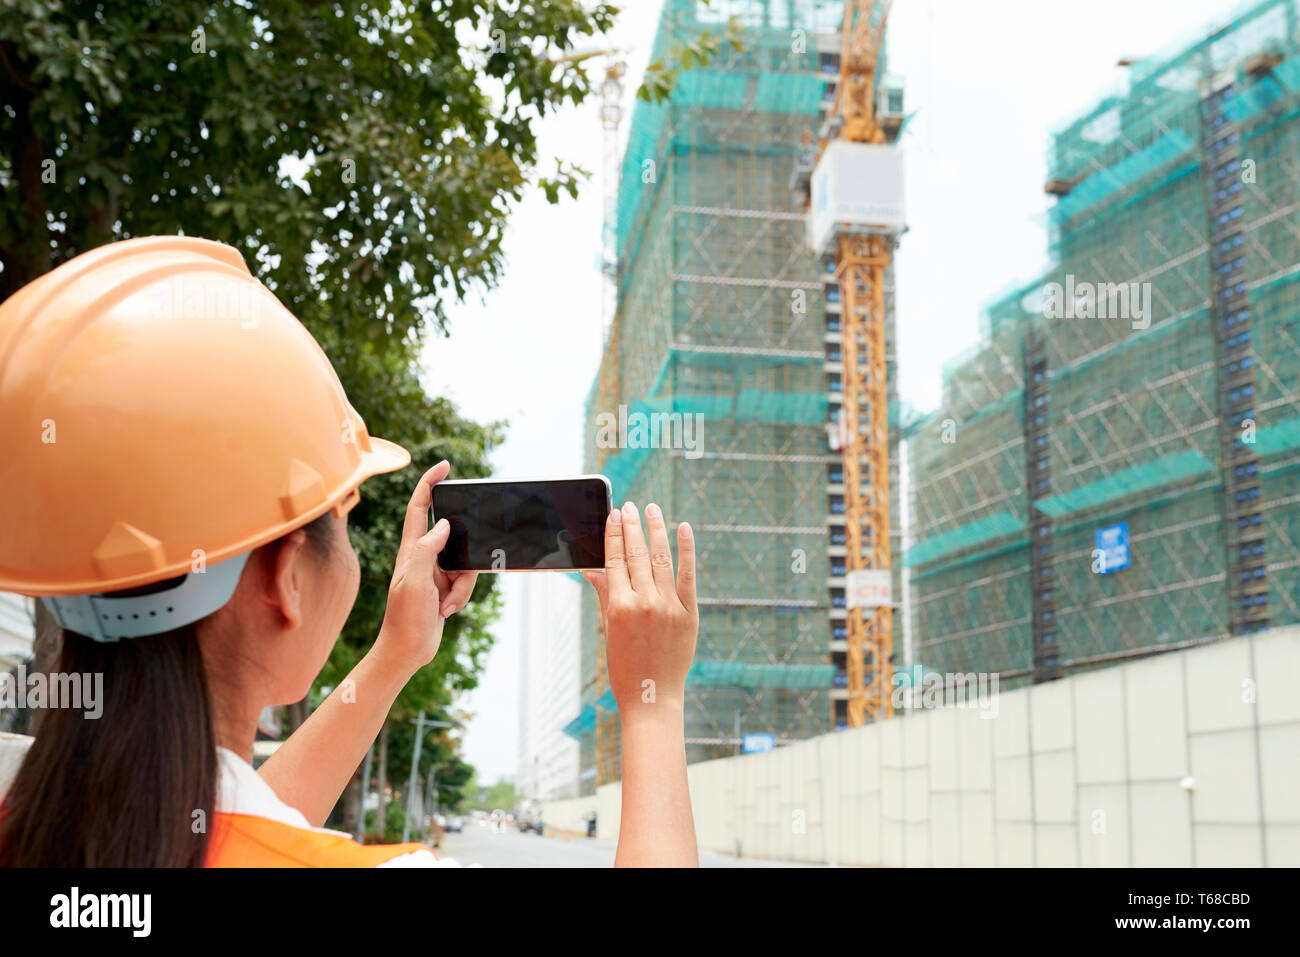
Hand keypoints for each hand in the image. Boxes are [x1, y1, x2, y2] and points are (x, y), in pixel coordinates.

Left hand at [375, 461, 478, 673]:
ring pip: (465, 561)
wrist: (407, 651)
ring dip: (462, 584)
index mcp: (411, 548)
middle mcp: (423, 556)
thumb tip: (443, 524)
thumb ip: (427, 549)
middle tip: (462, 560)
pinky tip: (446, 611)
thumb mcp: (415, 581)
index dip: (430, 483)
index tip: (445, 466)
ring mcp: (436, 572)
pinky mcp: (445, 587)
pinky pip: (466, 582)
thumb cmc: (404, 617)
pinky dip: (461, 597)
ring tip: (445, 603)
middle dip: (463, 546)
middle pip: (452, 534)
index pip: (419, 506)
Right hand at [582, 502, 697, 716]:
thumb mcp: (608, 629)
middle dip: (633, 526)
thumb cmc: (625, 666)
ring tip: (653, 509)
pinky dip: (687, 550)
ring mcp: (669, 607)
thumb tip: (593, 568)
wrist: (652, 696)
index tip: (615, 515)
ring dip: (657, 530)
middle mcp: (644, 602)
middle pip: (636, 554)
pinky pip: (688, 575)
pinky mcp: (689, 614)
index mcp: (619, 606)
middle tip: (631, 506)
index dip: (614, 534)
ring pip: (661, 559)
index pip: (615, 559)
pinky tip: (684, 529)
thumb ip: (604, 594)